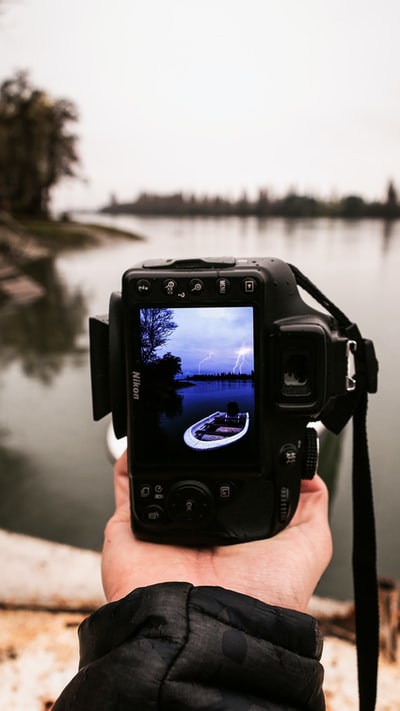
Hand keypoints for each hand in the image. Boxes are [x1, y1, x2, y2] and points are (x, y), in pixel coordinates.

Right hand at [102, 452, 331, 611]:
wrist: (208, 626)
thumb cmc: (258, 598)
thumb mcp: (305, 548)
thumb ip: (310, 509)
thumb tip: (309, 474)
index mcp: (234, 532)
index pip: (233, 486)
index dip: (236, 462)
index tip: (239, 438)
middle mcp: (198, 530)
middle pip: (194, 479)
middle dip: (196, 454)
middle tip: (203, 432)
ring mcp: (164, 528)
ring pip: (159, 477)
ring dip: (164, 452)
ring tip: (173, 430)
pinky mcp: (132, 528)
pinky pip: (127, 484)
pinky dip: (131, 461)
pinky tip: (142, 444)